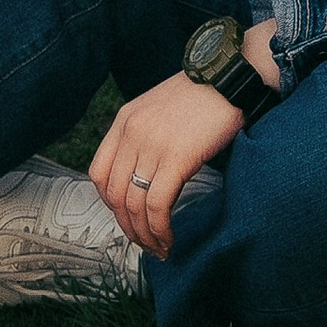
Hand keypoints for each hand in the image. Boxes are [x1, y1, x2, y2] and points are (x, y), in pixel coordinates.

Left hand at [89, 72, 241, 260]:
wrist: (228, 77)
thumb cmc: (200, 95)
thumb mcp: (158, 109)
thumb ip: (144, 136)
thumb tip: (143, 178)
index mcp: (124, 120)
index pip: (98, 173)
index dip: (109, 204)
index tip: (128, 218)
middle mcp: (132, 132)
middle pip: (114, 195)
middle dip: (127, 227)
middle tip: (145, 243)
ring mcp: (152, 145)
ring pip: (134, 205)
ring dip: (144, 235)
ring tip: (159, 249)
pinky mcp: (176, 158)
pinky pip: (157, 205)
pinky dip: (160, 229)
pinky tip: (169, 239)